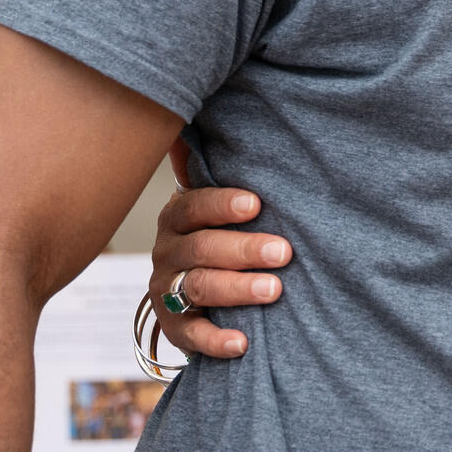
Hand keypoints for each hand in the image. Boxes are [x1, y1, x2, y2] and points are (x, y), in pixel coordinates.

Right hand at [149, 138, 289, 358]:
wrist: (197, 290)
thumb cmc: (222, 231)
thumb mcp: (221, 202)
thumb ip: (216, 166)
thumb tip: (207, 108)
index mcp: (180, 217)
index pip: (192, 207)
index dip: (222, 205)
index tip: (257, 204)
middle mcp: (168, 251)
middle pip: (200, 249)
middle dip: (243, 250)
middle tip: (285, 253)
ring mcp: (167, 290)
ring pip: (197, 288)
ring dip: (236, 289)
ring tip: (275, 291)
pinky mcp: (174, 328)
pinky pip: (189, 336)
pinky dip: (215, 340)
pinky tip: (243, 343)